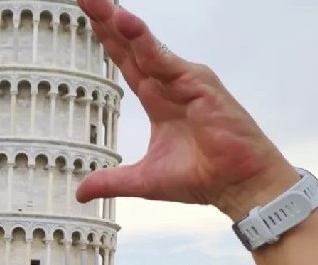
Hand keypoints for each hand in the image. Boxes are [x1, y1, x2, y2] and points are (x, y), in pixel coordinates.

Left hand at [75, 0, 296, 220]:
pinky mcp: (200, 85)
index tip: (86, 14)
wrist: (236, 185)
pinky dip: (148, 44)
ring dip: (123, 25)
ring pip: (148, 48)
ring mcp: (185, 81)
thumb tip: (80, 192)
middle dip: (108, 19)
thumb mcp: (143, 180)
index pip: (126, 61)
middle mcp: (170, 83)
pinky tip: (128, 25)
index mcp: (157, 99)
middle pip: (132, 45)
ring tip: (101, 5)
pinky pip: (168, 62)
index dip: (106, 38)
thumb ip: (111, 181)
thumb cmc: (202, 176)